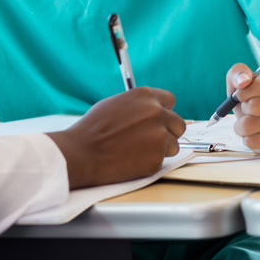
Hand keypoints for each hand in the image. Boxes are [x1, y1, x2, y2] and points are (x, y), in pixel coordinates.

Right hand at [46, 87, 184, 189]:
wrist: (81, 153)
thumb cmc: (92, 129)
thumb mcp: (116, 103)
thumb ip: (139, 105)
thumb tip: (152, 108)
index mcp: (146, 96)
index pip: (170, 101)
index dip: (164, 112)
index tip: (158, 120)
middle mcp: (157, 113)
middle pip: (178, 124)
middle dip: (168, 132)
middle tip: (151, 140)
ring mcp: (159, 136)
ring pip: (174, 144)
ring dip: (161, 149)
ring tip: (138, 151)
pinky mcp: (157, 158)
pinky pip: (162, 160)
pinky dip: (150, 162)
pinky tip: (132, 161)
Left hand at [226, 61, 259, 154]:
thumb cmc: (254, 94)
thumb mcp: (242, 78)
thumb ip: (238, 73)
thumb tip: (242, 82)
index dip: (246, 90)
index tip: (240, 94)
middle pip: (257, 105)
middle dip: (244, 108)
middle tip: (247, 107)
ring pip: (253, 124)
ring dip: (242, 124)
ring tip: (249, 120)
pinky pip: (256, 141)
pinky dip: (247, 138)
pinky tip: (255, 133)